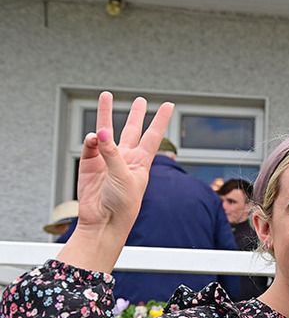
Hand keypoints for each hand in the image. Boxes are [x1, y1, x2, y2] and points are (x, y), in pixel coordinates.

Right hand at [75, 91, 173, 235]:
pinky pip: (90, 145)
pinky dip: (91, 140)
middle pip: (132, 130)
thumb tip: (100, 132)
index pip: (153, 135)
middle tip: (140, 100)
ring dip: (106, 114)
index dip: (161, 120)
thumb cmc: (122, 204)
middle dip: (136, 115)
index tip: (169, 105)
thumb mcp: (123, 176)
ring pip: (107, 132)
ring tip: (105, 96)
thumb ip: (112, 153)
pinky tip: (93, 138)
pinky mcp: (90, 163)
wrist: (103, 221)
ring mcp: (107, 160)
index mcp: (141, 162)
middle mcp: (125, 158)